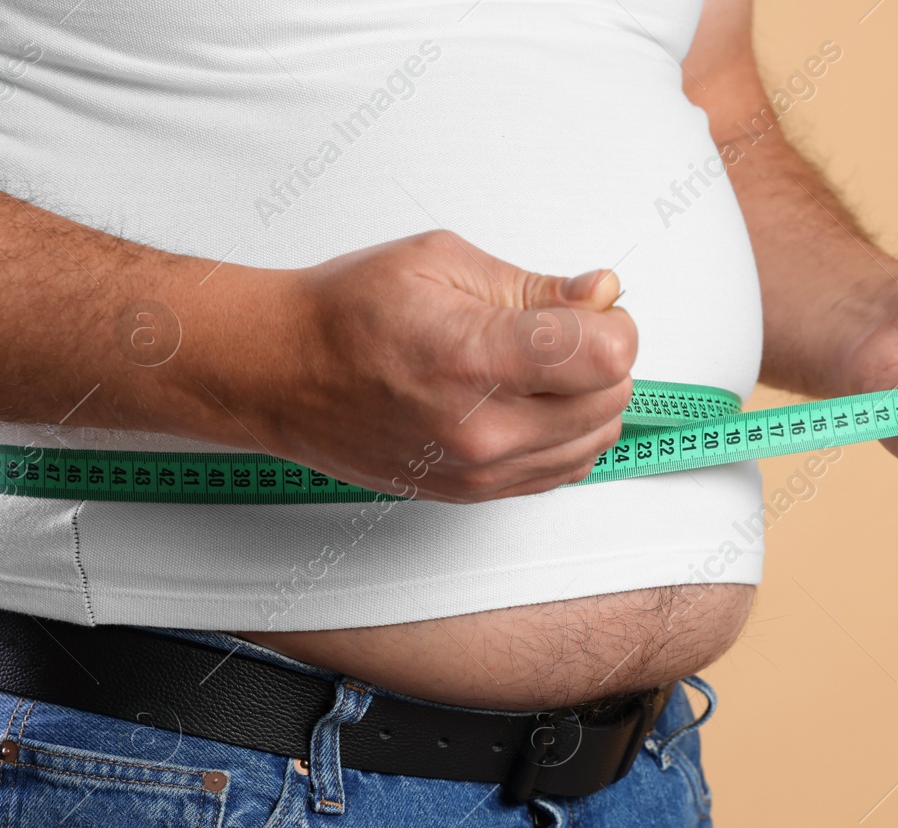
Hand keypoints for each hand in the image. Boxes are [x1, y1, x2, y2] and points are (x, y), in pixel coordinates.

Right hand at [231, 230, 636, 502]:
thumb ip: (536, 286)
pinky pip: (567, 469)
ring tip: (539, 366)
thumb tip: (603, 292)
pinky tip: (532, 401)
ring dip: (590, 398)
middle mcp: (484, 428)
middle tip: (559, 329)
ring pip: (598, 438)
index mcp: (474, 357)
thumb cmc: (350, 313)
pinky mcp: (478, 494)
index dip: (613, 322)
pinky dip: (569, 433)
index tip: (589, 308)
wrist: (284, 373)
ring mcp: (482, 471)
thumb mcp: (444, 261)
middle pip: (612, 399)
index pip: (607, 356)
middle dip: (603, 356)